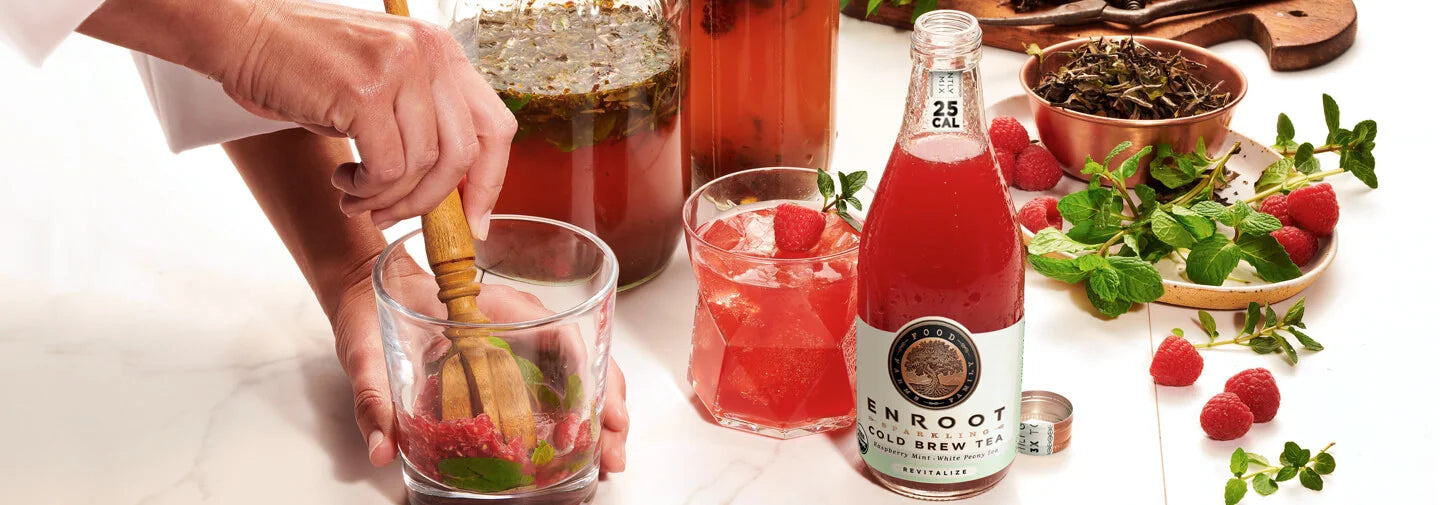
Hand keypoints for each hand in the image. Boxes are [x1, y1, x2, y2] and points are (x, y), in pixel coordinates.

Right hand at [212, 0, 513, 235]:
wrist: (241, 33)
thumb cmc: (304, 63)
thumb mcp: (381, 82)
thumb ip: (418, 122)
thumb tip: (445, 188)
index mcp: (442, 51)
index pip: (495, 126)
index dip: (492, 182)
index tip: (476, 221)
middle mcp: (429, 54)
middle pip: (465, 154)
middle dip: (434, 201)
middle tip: (397, 216)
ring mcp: (400, 70)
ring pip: (423, 166)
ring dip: (390, 198)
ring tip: (358, 198)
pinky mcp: (365, 93)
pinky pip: (386, 168)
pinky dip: (368, 189)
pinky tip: (345, 182)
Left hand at [332, 255, 627, 470]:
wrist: (365, 290)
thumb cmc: (373, 308)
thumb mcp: (368, 353)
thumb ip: (374, 399)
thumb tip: (383, 447)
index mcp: (492, 307)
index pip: (557, 333)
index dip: (577, 377)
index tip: (578, 419)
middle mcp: (518, 320)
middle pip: (582, 356)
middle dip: (606, 404)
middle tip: (611, 451)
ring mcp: (521, 338)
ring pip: (579, 370)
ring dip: (599, 411)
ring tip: (607, 455)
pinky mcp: (514, 357)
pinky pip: (558, 379)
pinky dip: (578, 409)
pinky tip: (580, 441)